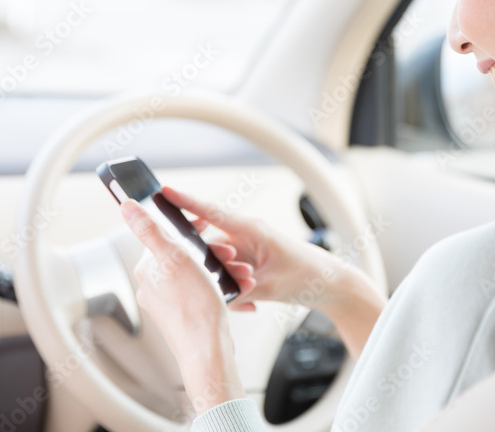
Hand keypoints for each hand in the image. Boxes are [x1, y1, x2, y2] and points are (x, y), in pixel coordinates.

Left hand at [121, 198, 250, 413]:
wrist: (207, 350)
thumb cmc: (192, 307)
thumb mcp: (173, 258)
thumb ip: (149, 230)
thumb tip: (126, 206)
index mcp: (147, 270)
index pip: (164, 237)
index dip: (188, 228)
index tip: (207, 225)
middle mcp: (154, 287)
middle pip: (184, 255)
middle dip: (211, 250)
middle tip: (229, 252)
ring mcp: (170, 302)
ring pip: (198, 273)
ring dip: (221, 268)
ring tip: (239, 272)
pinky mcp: (185, 315)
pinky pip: (204, 291)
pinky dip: (221, 286)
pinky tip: (235, 287)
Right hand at [161, 186, 386, 357]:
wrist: (331, 284)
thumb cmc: (307, 276)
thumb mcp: (271, 287)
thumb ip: (238, 290)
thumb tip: (211, 295)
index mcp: (252, 228)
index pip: (212, 212)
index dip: (186, 202)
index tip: (163, 192)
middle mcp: (246, 233)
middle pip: (208, 241)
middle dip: (207, 262)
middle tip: (213, 276)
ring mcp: (246, 247)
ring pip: (217, 261)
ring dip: (225, 280)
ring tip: (247, 295)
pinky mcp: (248, 260)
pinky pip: (227, 272)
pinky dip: (234, 289)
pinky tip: (250, 303)